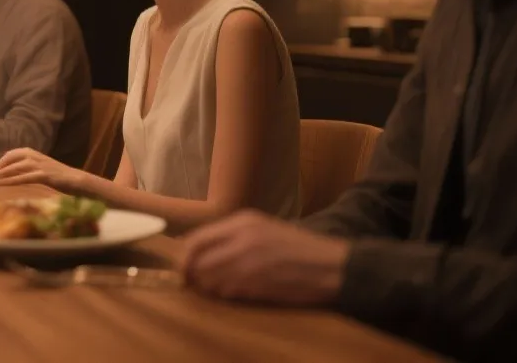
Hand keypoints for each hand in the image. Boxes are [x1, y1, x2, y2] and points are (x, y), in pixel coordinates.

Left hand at [0, 147, 90, 193]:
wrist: (77, 179)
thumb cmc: (58, 175)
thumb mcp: (41, 166)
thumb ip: (28, 166)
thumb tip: (11, 171)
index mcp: (33, 152)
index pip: (12, 153)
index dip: (1, 161)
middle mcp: (34, 156)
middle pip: (10, 159)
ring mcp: (38, 165)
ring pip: (14, 168)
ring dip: (1, 175)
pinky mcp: (42, 175)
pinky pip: (23, 178)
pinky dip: (11, 181)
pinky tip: (2, 185)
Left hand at [179, 210, 348, 305]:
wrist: (333, 266)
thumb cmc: (300, 248)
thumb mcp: (264, 229)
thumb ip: (232, 236)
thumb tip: (200, 251)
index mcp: (242, 222)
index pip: (196, 239)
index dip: (185, 257)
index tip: (184, 268)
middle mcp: (241, 239)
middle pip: (199, 261)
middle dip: (194, 275)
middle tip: (196, 283)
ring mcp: (249, 262)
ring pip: (211, 279)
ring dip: (211, 287)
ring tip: (223, 287)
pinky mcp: (258, 283)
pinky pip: (230, 292)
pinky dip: (229, 294)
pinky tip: (240, 292)